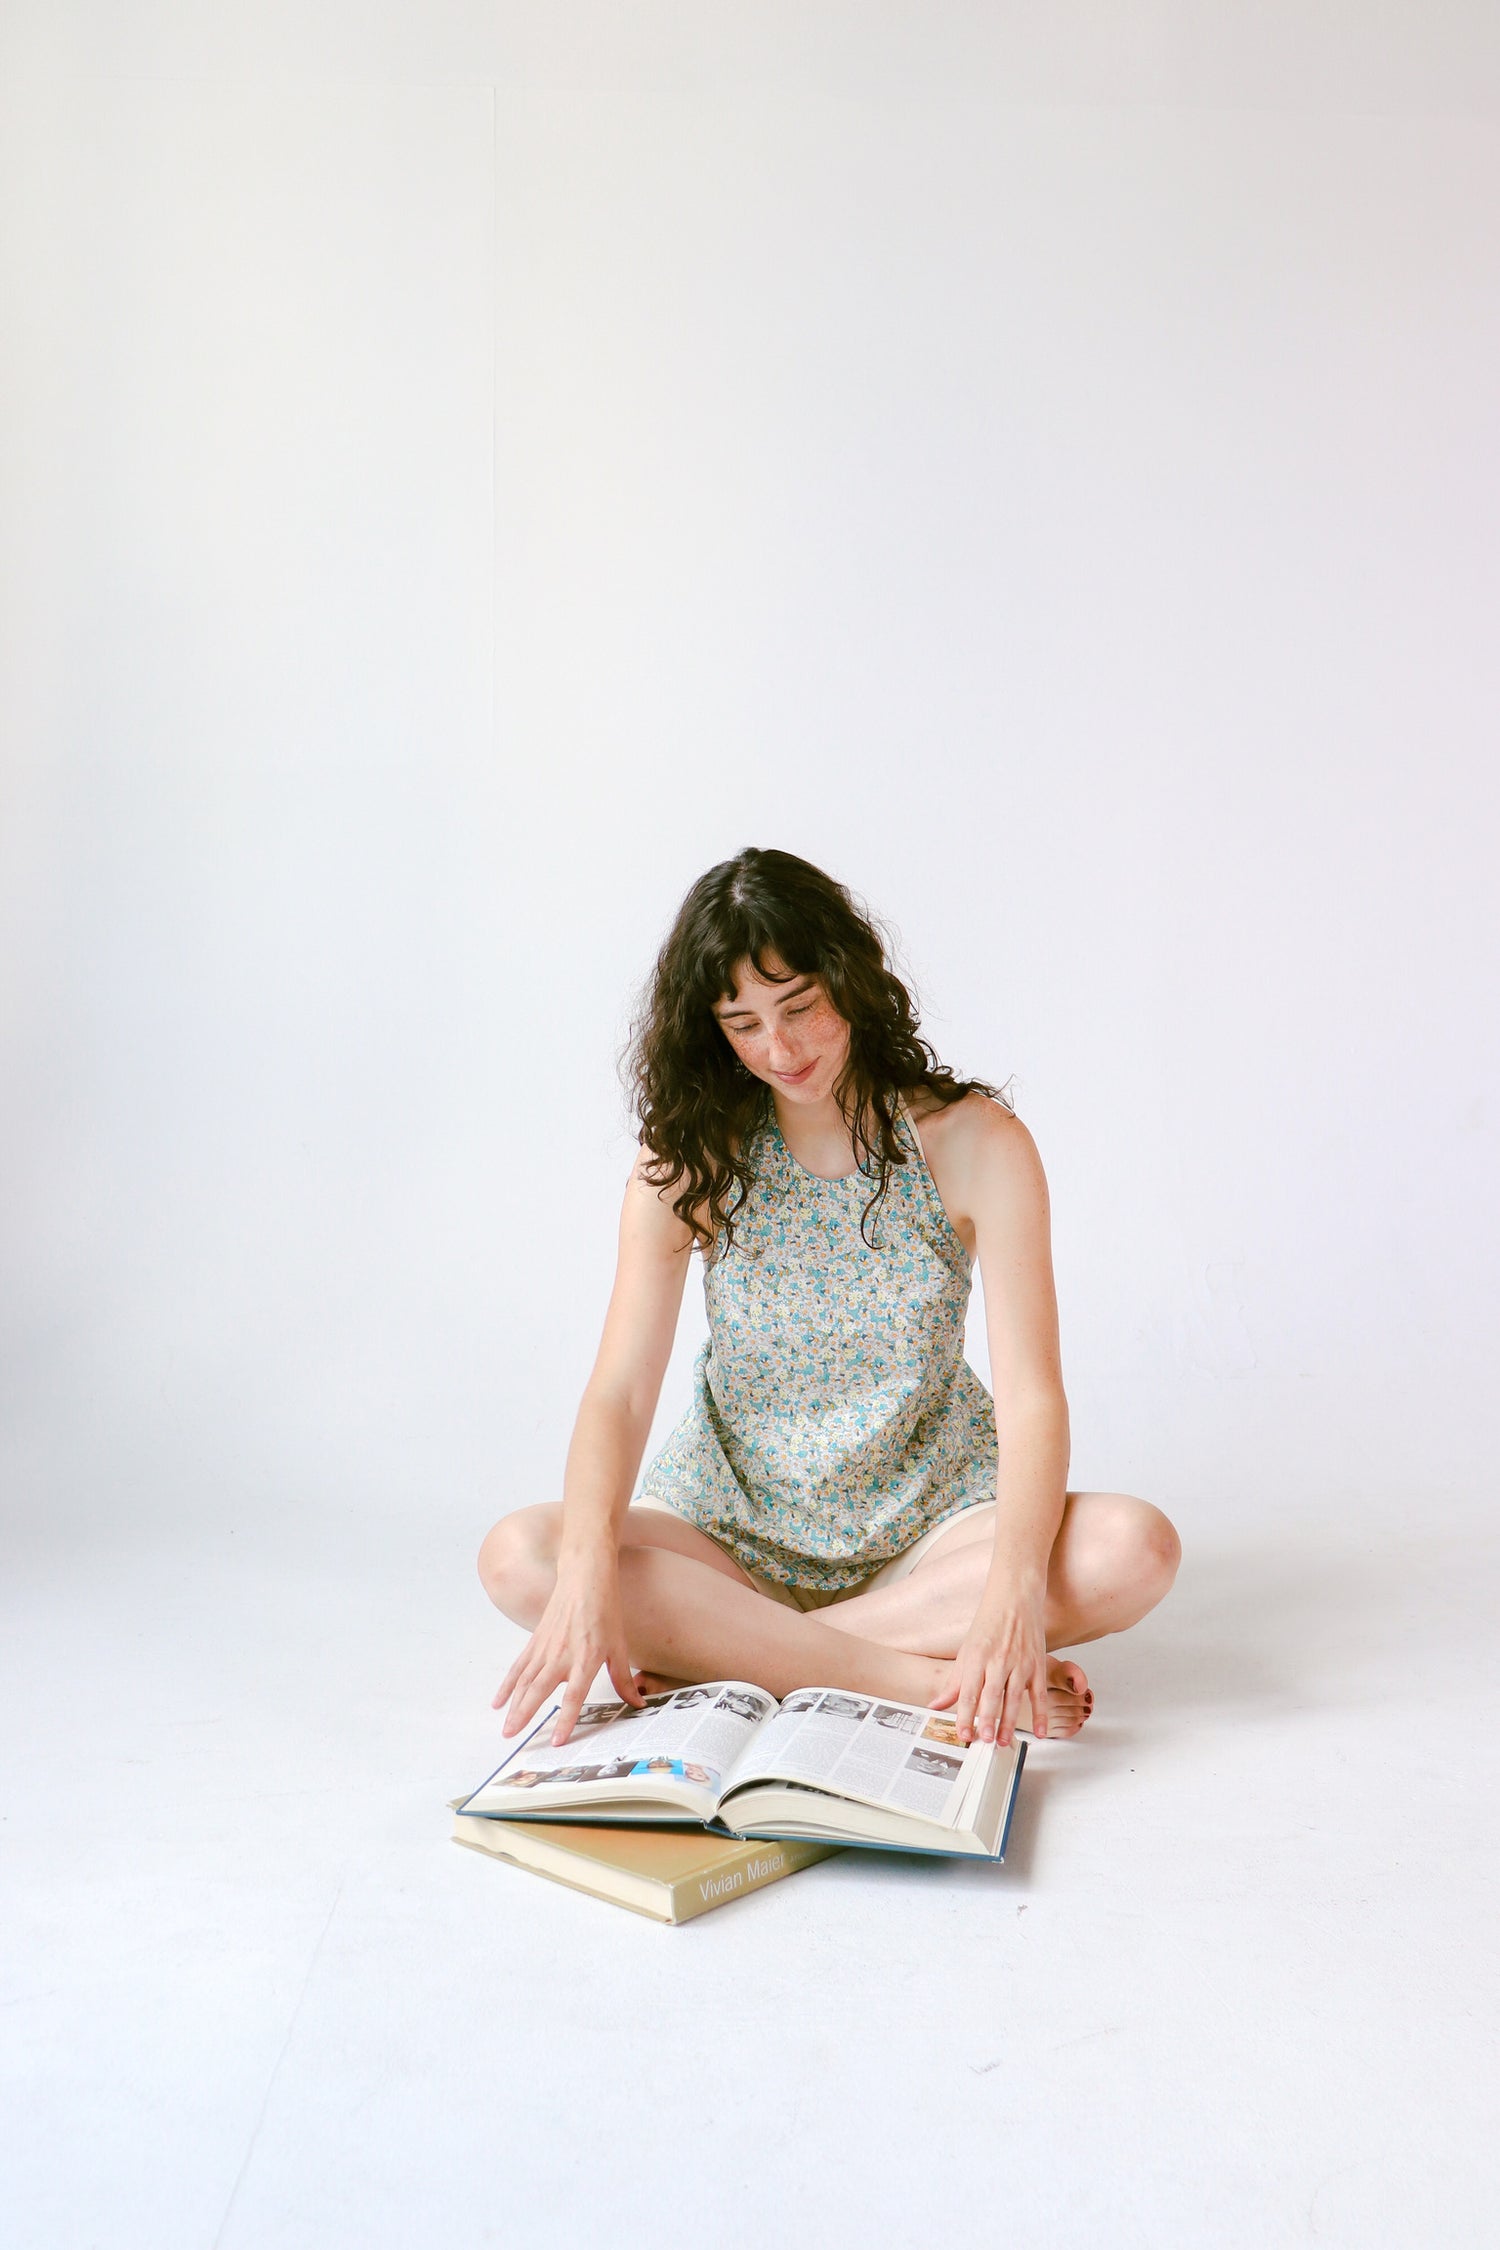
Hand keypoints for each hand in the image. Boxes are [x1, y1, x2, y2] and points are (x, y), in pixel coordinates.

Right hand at [491, 1552, 644, 1746]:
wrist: (584, 1578)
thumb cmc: (605, 1610)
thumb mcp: (619, 1646)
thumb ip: (623, 1679)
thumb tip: (637, 1703)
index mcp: (586, 1658)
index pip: (574, 1695)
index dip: (566, 1719)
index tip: (556, 1740)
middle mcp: (562, 1655)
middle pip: (539, 1690)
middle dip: (524, 1714)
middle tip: (512, 1736)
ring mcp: (546, 1648)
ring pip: (525, 1681)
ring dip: (514, 1705)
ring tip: (506, 1727)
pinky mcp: (536, 1641)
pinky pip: (519, 1667)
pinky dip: (507, 1685)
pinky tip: (498, 1701)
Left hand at [929, 1588, 1048, 1746]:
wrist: (1015, 1596)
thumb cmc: (989, 1623)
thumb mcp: (966, 1651)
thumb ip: (953, 1682)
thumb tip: (936, 1705)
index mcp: (977, 1656)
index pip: (969, 1692)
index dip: (965, 1715)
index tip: (964, 1734)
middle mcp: (998, 1660)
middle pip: (992, 1696)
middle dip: (988, 1722)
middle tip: (985, 1742)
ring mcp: (1020, 1662)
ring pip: (1015, 1698)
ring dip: (1010, 1722)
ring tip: (1004, 1742)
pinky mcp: (1038, 1663)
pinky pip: (1039, 1693)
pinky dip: (1040, 1714)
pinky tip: (1039, 1731)